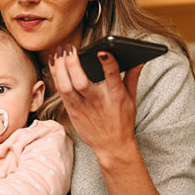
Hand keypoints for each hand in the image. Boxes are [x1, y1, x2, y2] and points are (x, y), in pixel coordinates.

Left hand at [49, 45, 142, 162]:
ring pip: (66, 87)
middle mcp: (98, 102)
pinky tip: (54, 64)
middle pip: (81, 82)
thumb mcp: (131, 99)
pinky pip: (61, 92)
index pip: (112, 77)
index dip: (108, 63)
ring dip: (60, 68)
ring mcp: (83, 108)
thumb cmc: (122, 121)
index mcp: (116, 96)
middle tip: (70, 48)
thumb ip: (133, 76)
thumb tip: (140, 58)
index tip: (102, 51)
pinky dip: (56, 76)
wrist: (112, 146)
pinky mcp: (72, 112)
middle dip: (73, 63)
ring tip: (59, 52)